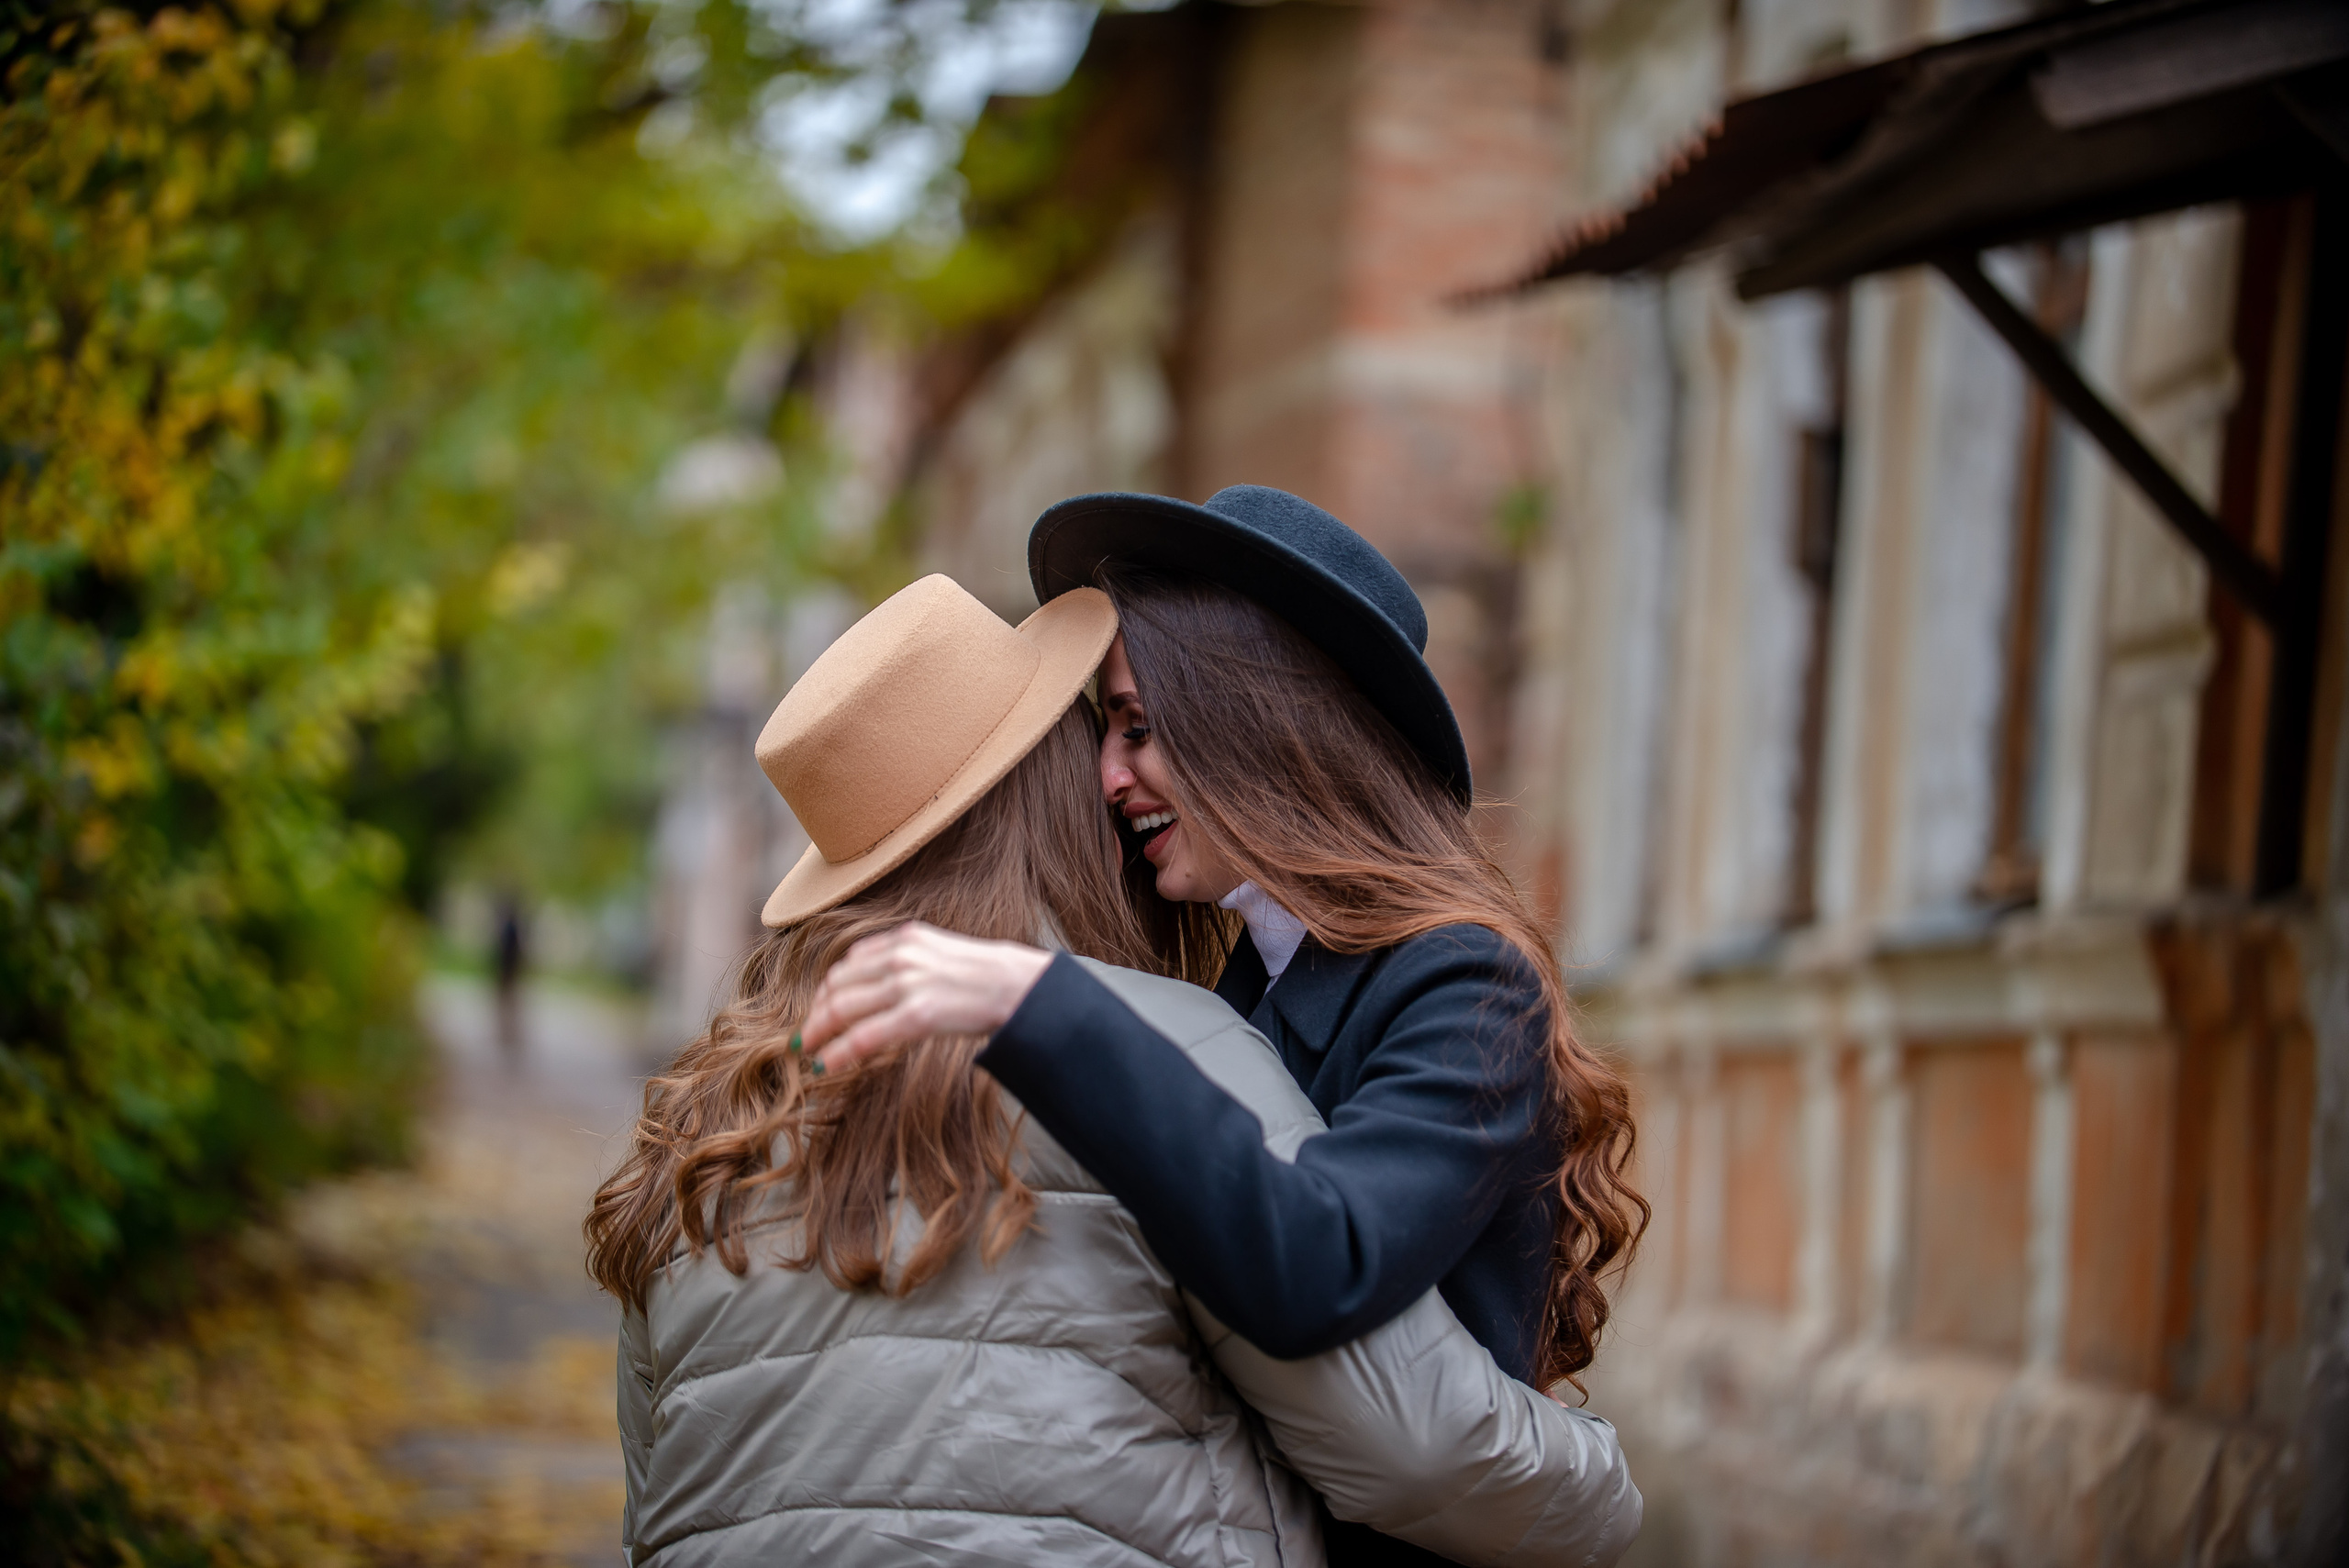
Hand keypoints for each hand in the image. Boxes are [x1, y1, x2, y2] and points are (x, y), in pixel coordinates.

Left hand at [799, 922, 1052, 1073]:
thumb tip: (879, 987)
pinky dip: (839, 1051)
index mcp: (905, 938)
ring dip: (819, 1032)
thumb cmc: (987, 977)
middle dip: (817, 1013)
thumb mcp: (942, 953)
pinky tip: (826, 1064)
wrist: (1021, 986)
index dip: (826, 990)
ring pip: (844, 1008)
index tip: (818, 1009)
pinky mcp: (919, 1013)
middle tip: (803, 1037)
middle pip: (839, 985)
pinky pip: (865, 1035)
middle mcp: (901, 955)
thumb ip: (909, 961)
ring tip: (809, 1051)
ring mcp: (908, 983)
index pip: (849, 963)